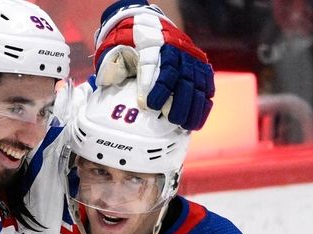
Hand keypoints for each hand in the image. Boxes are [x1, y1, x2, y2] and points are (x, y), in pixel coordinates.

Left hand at [94, 0, 214, 129]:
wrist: (151, 29)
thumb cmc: (132, 47)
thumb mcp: (119, 51)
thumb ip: (114, 66)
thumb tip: (106, 82)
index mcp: (154, 44)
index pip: (156, 66)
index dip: (154, 86)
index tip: (148, 105)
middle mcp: (176, 50)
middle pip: (182, 77)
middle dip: (177, 100)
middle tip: (171, 119)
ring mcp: (190, 58)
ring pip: (196, 83)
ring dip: (192, 107)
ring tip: (184, 125)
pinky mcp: (200, 66)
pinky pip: (206, 86)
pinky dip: (203, 104)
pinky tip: (195, 120)